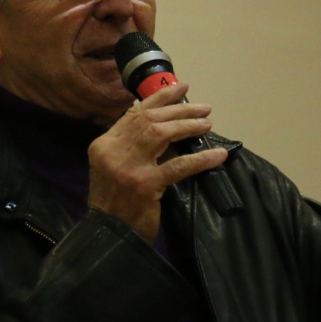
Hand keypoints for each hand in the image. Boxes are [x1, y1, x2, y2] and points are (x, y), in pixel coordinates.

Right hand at [87, 82, 228, 242]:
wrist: (108, 233)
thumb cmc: (115, 202)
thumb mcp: (115, 167)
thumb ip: (132, 147)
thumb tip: (165, 127)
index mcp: (104, 144)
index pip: (133, 114)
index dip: (158, 99)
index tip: (179, 87)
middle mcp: (113, 151)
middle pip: (149, 120)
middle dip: (178, 110)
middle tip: (202, 108)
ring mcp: (128, 167)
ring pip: (161, 134)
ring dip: (187, 126)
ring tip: (207, 123)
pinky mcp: (145, 185)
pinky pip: (177, 166)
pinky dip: (200, 159)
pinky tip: (217, 155)